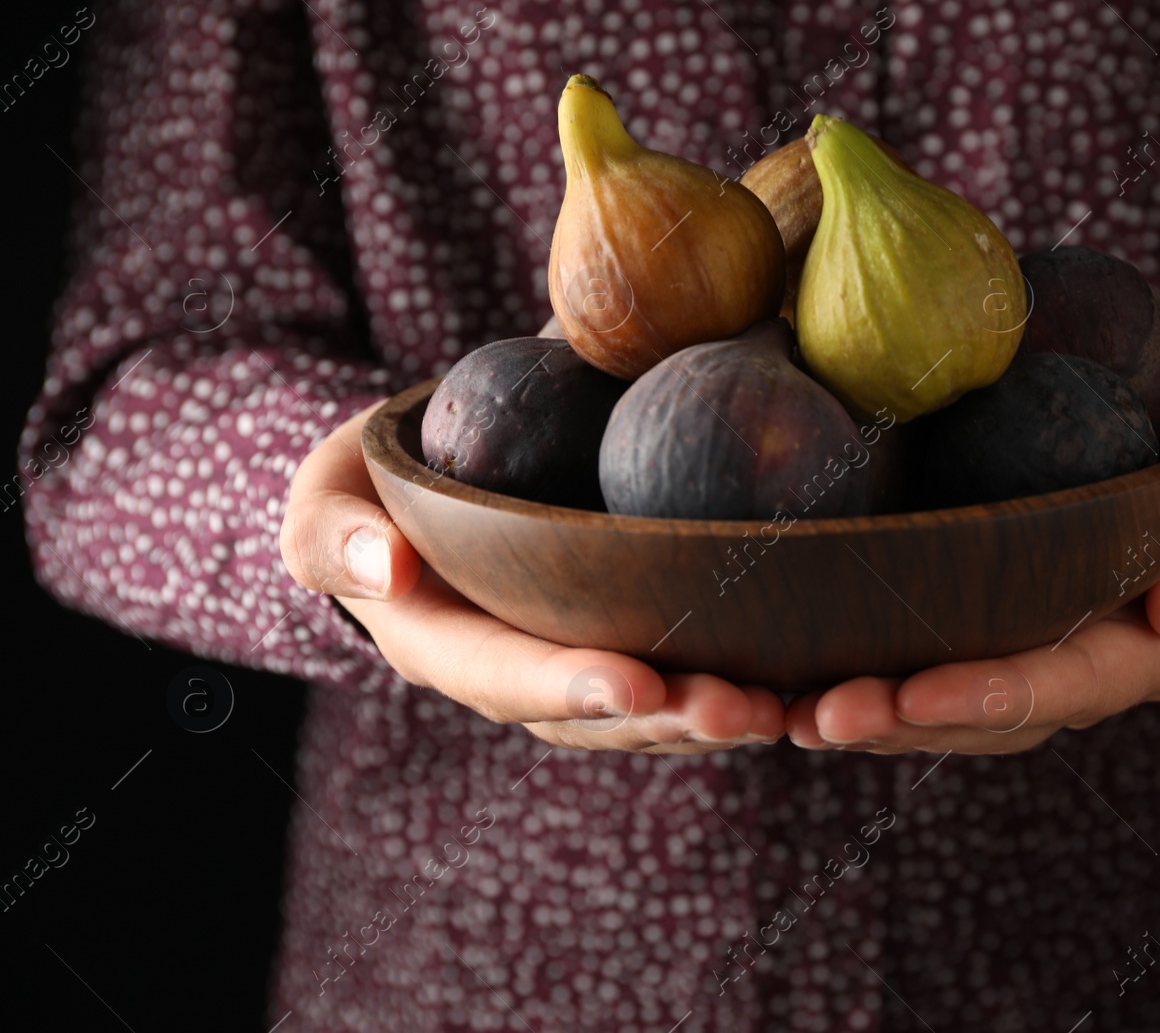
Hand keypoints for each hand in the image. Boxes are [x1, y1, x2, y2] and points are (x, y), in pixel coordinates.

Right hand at [279, 402, 783, 752]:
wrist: (422, 478)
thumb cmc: (365, 487)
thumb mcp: (321, 497)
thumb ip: (334, 533)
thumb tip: (388, 569)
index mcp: (442, 646)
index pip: (505, 677)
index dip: (568, 687)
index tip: (637, 684)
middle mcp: (516, 675)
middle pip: (597, 717)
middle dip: (671, 719)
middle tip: (748, 712)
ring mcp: (574, 665)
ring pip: (650, 712)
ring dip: (716, 715)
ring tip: (788, 708)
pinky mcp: (624, 639)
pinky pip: (679, 670)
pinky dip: (736, 676)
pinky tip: (800, 673)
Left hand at [785, 450, 1159, 753]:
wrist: (1155, 431)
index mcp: (1135, 656)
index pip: (1066, 686)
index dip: (995, 697)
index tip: (917, 695)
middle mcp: (1063, 673)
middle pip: (976, 716)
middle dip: (900, 723)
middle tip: (823, 718)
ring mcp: (1004, 654)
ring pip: (927, 705)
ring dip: (857, 714)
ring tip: (782, 712)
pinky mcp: (952, 623)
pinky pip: (895, 657)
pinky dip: (837, 671)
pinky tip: (772, 678)